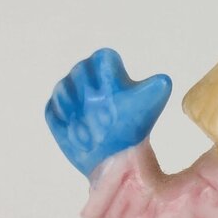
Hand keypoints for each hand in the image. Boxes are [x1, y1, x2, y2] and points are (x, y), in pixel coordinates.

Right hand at [45, 48, 171, 175]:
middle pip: (80, 71)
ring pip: (63, 90)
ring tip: (93, 129)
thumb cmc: (132, 129)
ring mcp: (68, 97)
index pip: (103, 58)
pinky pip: (52, 111)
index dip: (108, 74)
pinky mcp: (56, 115)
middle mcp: (86, 80)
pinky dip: (64, 121)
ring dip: (77, 109)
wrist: (116, 159)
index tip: (114, 93)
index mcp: (108, 72)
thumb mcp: (146, 108)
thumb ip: (154, 91)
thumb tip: (165, 81)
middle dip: (92, 93)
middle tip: (105, 117)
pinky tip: (78, 134)